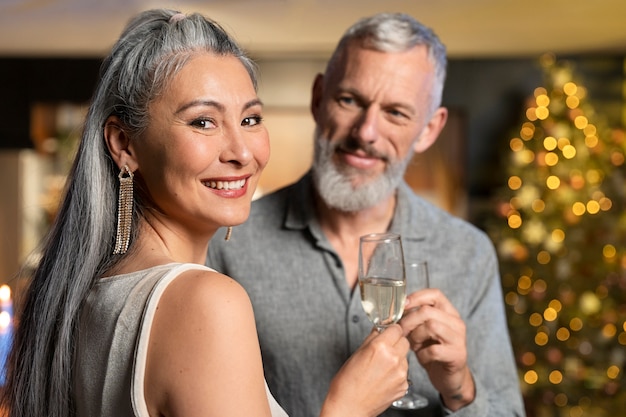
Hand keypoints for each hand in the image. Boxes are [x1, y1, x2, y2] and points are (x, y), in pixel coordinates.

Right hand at [321, 324, 409, 416]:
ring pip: (405, 357)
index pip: (397, 328)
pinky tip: (384, 377)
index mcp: (380, 347)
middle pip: (404, 341)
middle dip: (395, 342)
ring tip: (381, 366)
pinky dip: (397, 372)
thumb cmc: (348, 383)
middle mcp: (393, 359)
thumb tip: (380, 329)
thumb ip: (372, 338)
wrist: (349, 406)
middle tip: (383, 350)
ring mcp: (401, 374)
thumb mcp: (356, 353)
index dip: (391, 330)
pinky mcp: (404, 386)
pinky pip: (405, 372)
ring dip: (397, 358)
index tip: (387, 333)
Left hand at [399, 289, 474, 410]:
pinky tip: (422, 358)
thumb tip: (393, 311)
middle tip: (402, 332)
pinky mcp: (458, 355)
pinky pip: (434, 350)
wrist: (448, 377)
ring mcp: (459, 338)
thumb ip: (413, 319)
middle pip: (427, 311)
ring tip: (414, 346)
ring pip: (431, 326)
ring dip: (416, 337)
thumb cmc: (432, 350)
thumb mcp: (422, 331)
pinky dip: (423, 355)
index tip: (402, 307)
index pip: (435, 294)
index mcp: (449, 312)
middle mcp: (456, 322)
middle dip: (409, 321)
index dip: (416, 297)